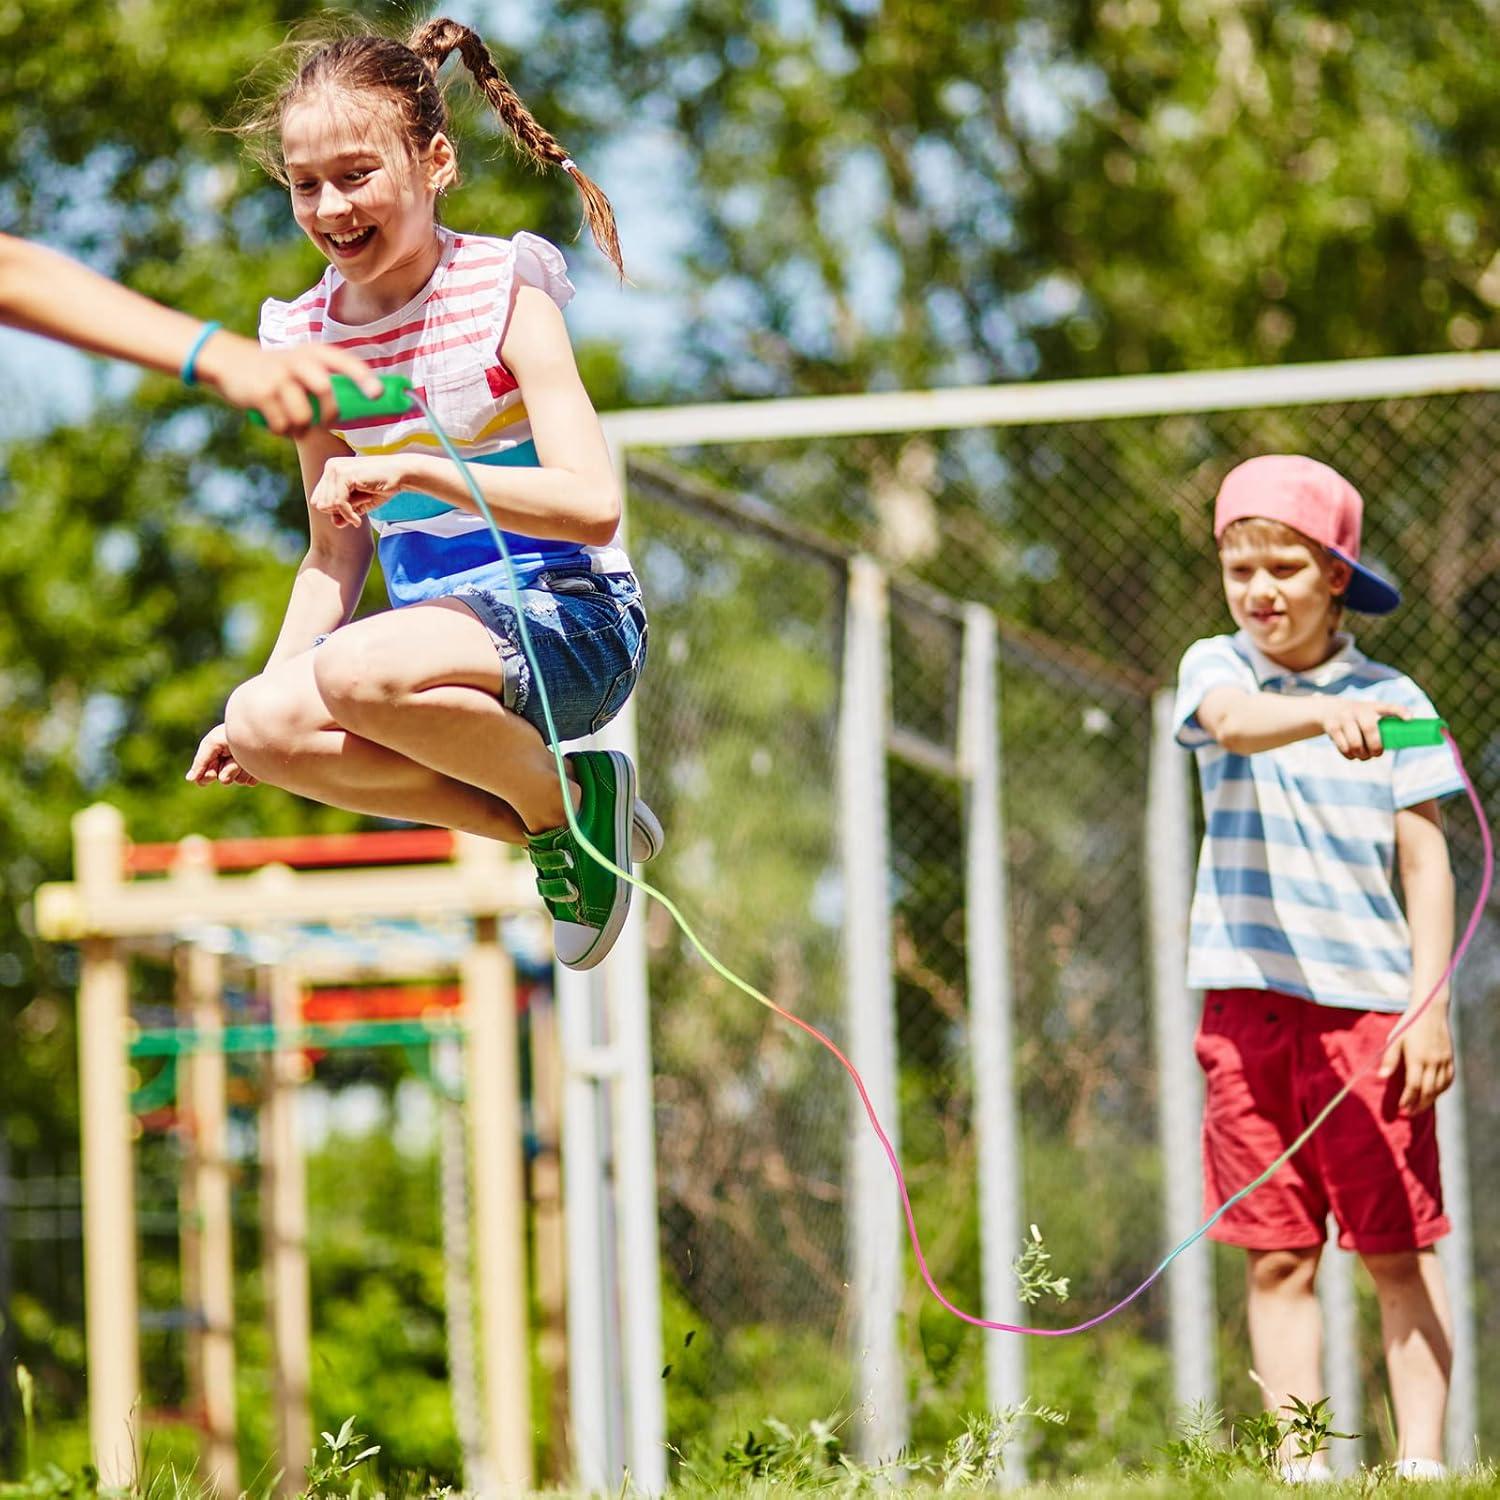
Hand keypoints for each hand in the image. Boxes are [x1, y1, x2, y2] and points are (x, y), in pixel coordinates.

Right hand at [186, 723, 257, 786]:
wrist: (259, 730)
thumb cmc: (232, 733)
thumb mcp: (212, 743)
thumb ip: (200, 762)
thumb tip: (189, 779)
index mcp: (216, 756)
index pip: (205, 776)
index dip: (207, 776)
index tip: (212, 773)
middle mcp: (229, 763)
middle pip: (223, 780)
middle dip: (226, 772)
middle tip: (233, 762)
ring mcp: (243, 768)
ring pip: (237, 781)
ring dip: (240, 769)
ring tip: (245, 755)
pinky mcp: (255, 772)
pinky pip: (249, 782)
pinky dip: (250, 773)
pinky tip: (252, 761)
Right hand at [195, 332, 383, 436]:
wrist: (229, 361)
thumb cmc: (278, 372)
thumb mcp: (302, 366)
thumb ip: (326, 381)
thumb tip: (363, 408)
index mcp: (313, 353)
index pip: (344, 361)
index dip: (363, 377)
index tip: (377, 394)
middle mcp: (298, 360)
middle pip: (326, 392)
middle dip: (329, 414)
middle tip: (324, 421)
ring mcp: (278, 376)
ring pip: (304, 416)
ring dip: (301, 427)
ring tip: (292, 421)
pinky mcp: (261, 393)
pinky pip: (282, 425)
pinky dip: (281, 430)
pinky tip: (274, 420)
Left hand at [308, 455, 405, 527]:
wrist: (401, 474)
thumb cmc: (383, 486)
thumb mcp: (361, 503)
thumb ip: (346, 511)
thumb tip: (335, 523)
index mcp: (332, 470)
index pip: (318, 499)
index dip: (334, 510)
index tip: (353, 512)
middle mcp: (331, 467)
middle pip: (319, 503)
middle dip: (338, 512)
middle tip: (359, 508)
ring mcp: (336, 469)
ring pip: (327, 505)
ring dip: (345, 513)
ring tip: (362, 507)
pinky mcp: (344, 475)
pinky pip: (338, 504)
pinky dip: (348, 516)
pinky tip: (358, 520)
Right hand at [1320, 699, 1409, 760]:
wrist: (1328, 710)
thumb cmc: (1357, 718)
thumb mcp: (1368, 714)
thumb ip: (1382, 725)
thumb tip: (1399, 744)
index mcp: (1373, 707)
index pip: (1389, 707)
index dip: (1400, 712)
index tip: (1409, 719)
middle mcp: (1358, 710)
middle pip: (1369, 728)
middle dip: (1375, 746)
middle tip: (1376, 754)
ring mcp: (1344, 718)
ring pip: (1355, 743)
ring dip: (1361, 754)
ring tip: (1363, 756)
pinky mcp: (1332, 727)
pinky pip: (1343, 747)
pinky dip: (1350, 755)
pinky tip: (1352, 755)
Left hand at [1379, 1004, 1453, 1114]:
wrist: (1430, 1011)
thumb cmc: (1408, 1024)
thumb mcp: (1394, 1038)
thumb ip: (1389, 1058)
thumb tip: (1381, 1077)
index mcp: (1417, 1058)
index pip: (1414, 1086)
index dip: (1408, 1099)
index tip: (1401, 1108)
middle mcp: (1433, 1062)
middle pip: (1428, 1091)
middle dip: (1418, 1104)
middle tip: (1409, 1113)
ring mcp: (1444, 1060)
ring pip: (1440, 1087)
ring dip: (1430, 1100)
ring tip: (1420, 1107)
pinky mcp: (1450, 1058)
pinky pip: (1449, 1079)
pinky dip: (1443, 1089)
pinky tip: (1435, 1094)